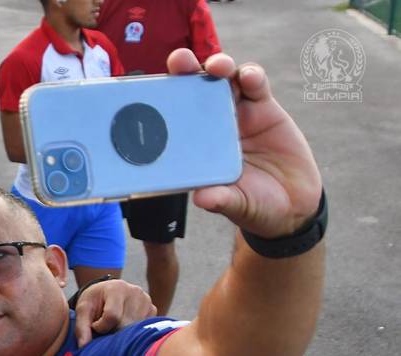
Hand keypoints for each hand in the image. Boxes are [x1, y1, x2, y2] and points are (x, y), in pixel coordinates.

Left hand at [73, 279, 155, 347]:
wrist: (106, 292)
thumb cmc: (94, 301)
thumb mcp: (83, 310)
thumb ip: (81, 327)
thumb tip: (83, 346)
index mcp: (117, 288)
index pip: (112, 316)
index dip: (101, 327)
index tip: (95, 326)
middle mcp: (135, 292)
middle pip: (125, 325)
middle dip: (112, 331)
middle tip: (105, 327)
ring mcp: (147, 301)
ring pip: (135, 330)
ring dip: (123, 333)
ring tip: (114, 325)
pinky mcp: (153, 310)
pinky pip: (143, 330)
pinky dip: (132, 332)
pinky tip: (124, 325)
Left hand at [167, 49, 322, 237]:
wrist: (291, 206)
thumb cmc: (254, 205)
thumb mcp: (237, 205)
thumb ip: (221, 199)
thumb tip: (203, 199)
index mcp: (194, 146)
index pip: (173, 117)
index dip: (163, 101)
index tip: (152, 90)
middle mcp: (210, 125)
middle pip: (193, 90)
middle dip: (185, 70)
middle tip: (180, 61)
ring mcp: (237, 114)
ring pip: (223, 80)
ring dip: (217, 67)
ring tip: (217, 67)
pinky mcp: (264, 109)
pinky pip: (255, 85)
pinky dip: (251, 76)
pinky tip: (248, 77)